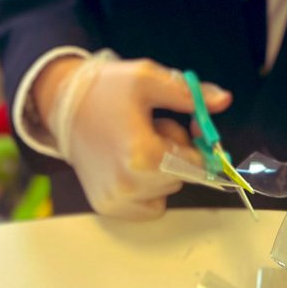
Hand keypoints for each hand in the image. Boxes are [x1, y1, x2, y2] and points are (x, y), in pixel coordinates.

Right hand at [40, 53, 231, 218]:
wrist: (62, 105)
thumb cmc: (106, 89)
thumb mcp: (148, 79)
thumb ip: (189, 94)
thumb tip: (224, 100)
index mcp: (141, 155)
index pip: (196, 163)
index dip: (197, 142)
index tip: (189, 125)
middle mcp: (128, 186)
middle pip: (182, 176)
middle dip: (176, 152)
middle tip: (153, 127)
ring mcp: (116, 201)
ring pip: (167, 191)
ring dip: (162, 170)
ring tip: (137, 142)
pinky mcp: (107, 208)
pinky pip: (149, 206)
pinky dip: (149, 187)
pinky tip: (130, 162)